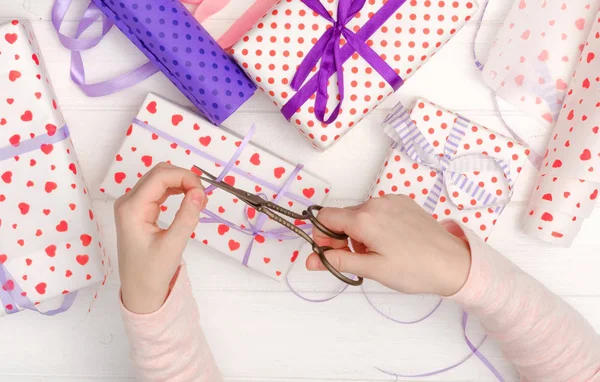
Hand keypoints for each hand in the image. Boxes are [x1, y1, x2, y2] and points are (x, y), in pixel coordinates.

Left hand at [114, 162, 206, 313]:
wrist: (139, 291)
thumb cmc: (152, 272)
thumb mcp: (173, 246)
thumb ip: (187, 217)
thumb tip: (200, 192)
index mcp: (132, 208)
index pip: (161, 176)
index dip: (185, 177)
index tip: (203, 194)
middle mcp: (128, 201)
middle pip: (159, 173)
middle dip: (184, 178)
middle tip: (202, 198)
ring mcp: (132, 204)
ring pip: (160, 179)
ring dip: (181, 183)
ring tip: (198, 201)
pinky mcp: (139, 210)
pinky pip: (159, 190)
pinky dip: (176, 190)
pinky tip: (188, 201)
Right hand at [306, 195, 470, 295]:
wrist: (453, 263)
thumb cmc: (414, 269)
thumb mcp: (372, 269)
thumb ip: (338, 261)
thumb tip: (310, 260)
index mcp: (364, 218)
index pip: (325, 217)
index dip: (322, 236)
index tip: (330, 253)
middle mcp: (376, 203)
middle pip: (343, 216)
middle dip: (340, 237)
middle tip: (355, 259)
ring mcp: (391, 200)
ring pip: (360, 214)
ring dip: (358, 233)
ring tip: (376, 254)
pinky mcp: (403, 202)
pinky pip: (378, 211)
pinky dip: (375, 225)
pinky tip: (388, 243)